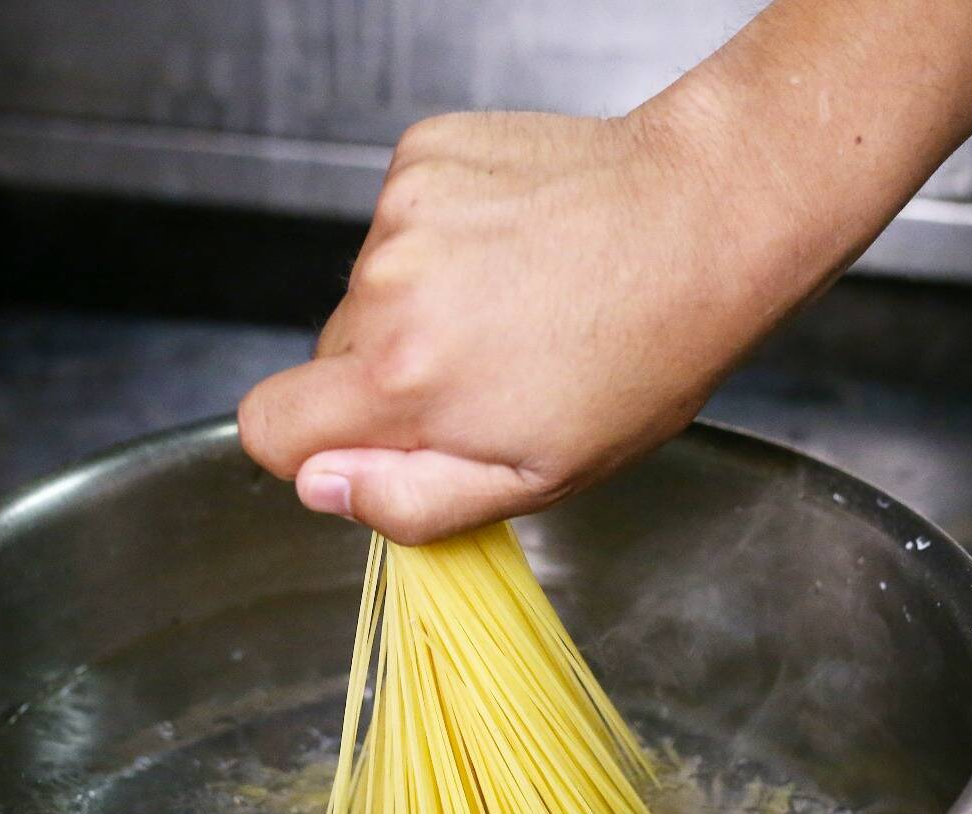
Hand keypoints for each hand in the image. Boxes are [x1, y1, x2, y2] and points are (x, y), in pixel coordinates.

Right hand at [238, 104, 809, 544]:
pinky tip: (512, 252)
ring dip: (420, 307)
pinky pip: (398, 224)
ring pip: (367, 291)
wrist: (702, 219)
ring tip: (514, 307)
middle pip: (325, 360)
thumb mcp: (539, 478)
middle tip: (487, 374)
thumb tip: (322, 488)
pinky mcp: (422, 155)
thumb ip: (412, 500)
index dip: (314, 448)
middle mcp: (387, 286)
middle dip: (387, 379)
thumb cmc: (643, 356)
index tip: (378, 442)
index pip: (269, 428)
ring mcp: (402, 211)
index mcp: (405, 379)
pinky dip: (441, 242)